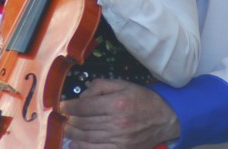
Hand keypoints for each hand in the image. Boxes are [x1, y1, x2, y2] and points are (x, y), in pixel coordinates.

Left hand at [62, 78, 179, 148]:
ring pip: (87, 138)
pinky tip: (76, 142)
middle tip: (63, 117)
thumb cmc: (142, 99)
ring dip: (72, 134)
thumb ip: (101, 86)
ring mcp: (118, 140)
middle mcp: (116, 123)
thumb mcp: (124, 85)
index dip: (70, 106)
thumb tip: (82, 95)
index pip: (85, 107)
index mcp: (117, 103)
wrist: (164, 119)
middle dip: (69, 120)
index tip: (62, 106)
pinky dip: (82, 147)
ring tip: (67, 128)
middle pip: (83, 123)